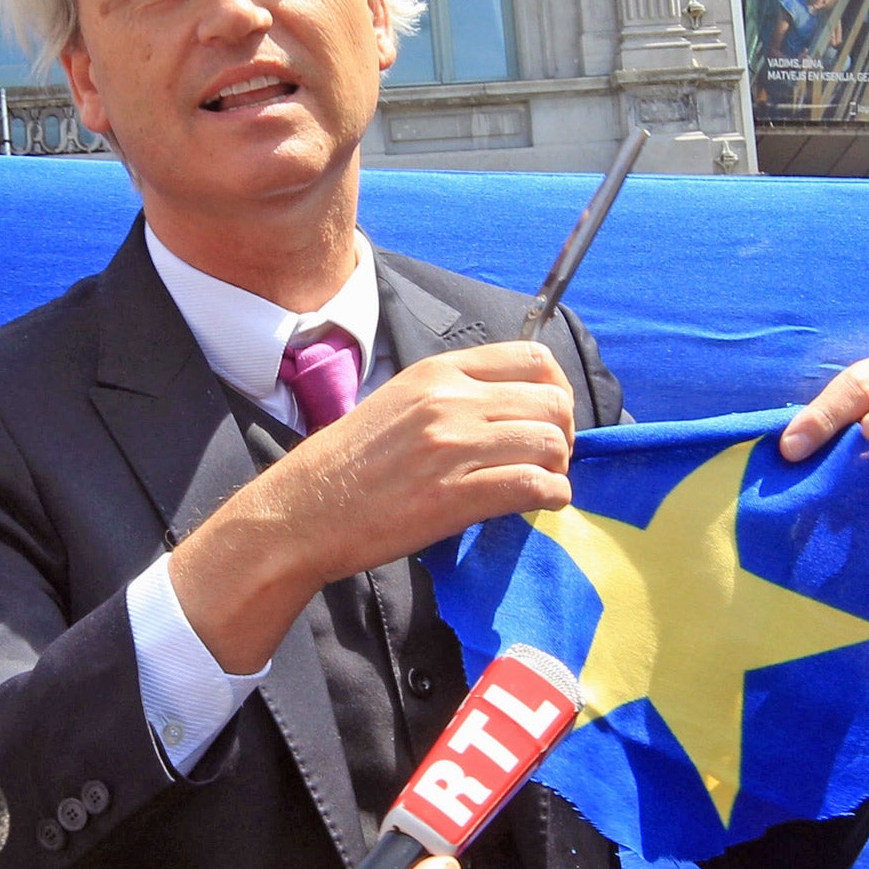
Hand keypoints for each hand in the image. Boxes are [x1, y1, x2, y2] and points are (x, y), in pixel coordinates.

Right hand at [172, 343, 574, 671]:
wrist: (303, 512)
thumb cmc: (346, 463)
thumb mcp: (400, 402)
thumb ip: (454, 396)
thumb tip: (509, 410)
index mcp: (439, 372)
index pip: (533, 357)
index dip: (555, 389)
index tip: (547, 417)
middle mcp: (451, 401)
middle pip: (552, 400)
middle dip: (564, 432)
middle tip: (549, 458)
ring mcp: (454, 447)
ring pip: (551, 443)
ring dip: (558, 467)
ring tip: (542, 483)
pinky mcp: (456, 496)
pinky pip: (534, 486)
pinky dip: (551, 496)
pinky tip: (540, 503)